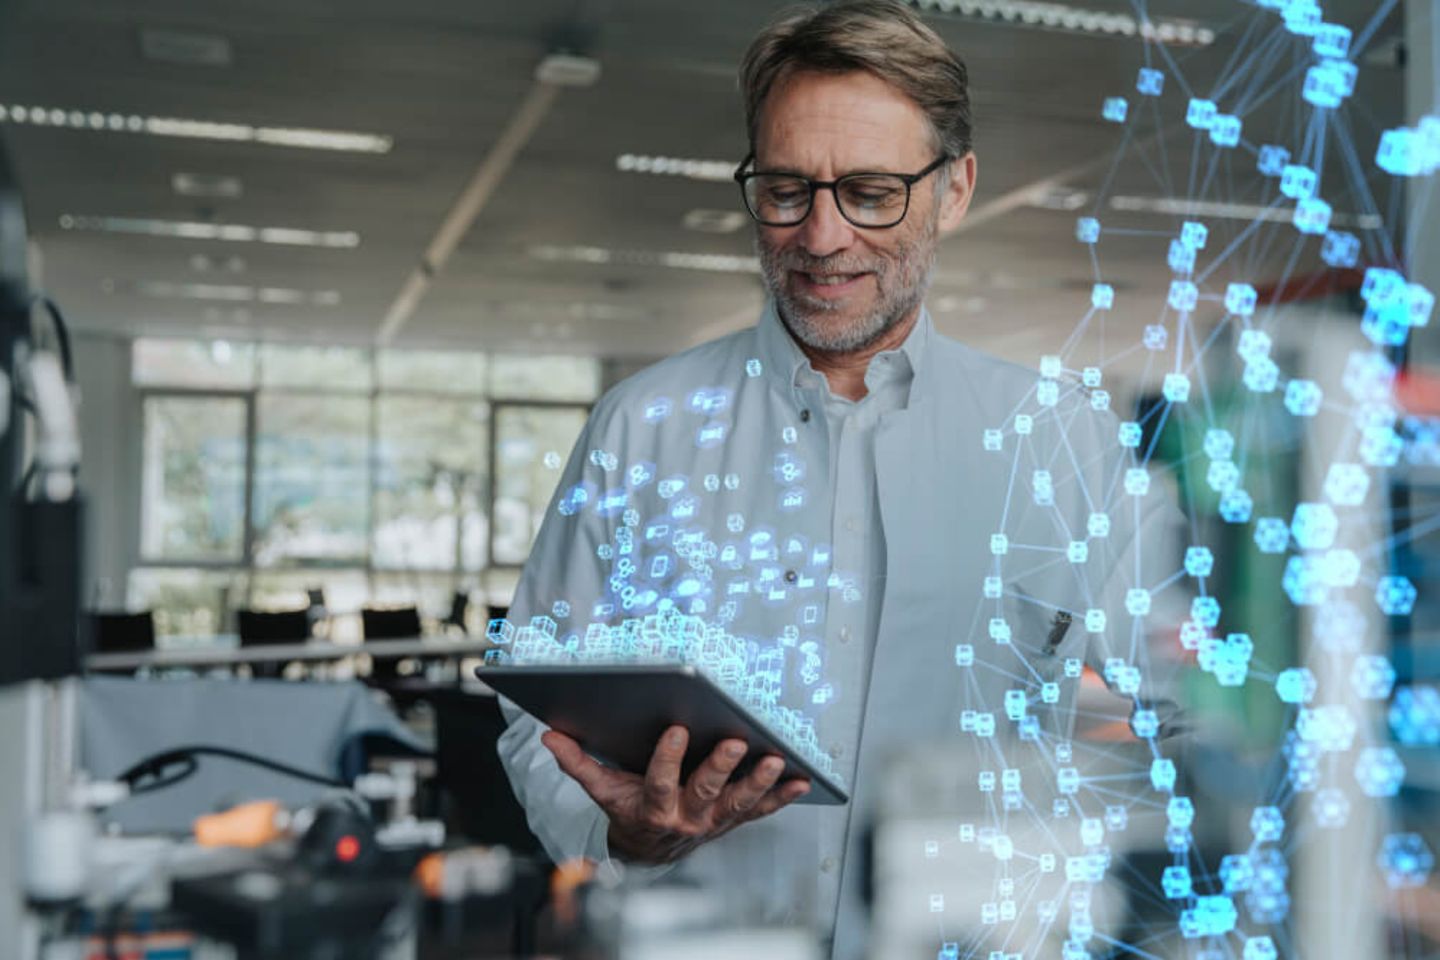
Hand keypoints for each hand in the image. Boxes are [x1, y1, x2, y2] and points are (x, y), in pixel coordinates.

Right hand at [541, 725, 810, 864]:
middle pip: (705, 791)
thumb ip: (578, 763)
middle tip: (737, 742)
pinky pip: (761, 810)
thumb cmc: (629, 810)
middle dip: (722, 766)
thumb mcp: (601, 790)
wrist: (650, 850)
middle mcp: (687, 817)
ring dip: (760, 782)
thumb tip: (548, 736)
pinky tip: (801, 779)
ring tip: (776, 760)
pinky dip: (782, 796)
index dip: (668, 758)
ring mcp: (714, 821)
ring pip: (739, 802)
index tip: (676, 729)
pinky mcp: (733, 819)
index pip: (659, 782)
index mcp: (653, 807)